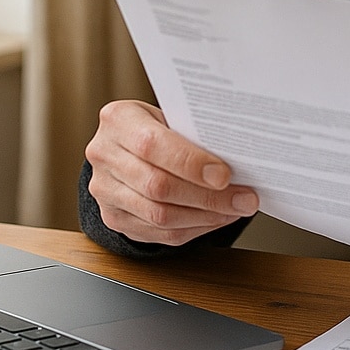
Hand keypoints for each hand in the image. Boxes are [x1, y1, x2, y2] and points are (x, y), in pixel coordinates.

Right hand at [84, 99, 258, 245]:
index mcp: (119, 120)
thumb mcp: (172, 116)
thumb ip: (195, 136)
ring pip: (160, 215)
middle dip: (208, 196)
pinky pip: (160, 233)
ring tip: (236, 209)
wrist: (126, 145)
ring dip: (206, 216)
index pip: (153, 145)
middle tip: (245, 199)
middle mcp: (104, 155)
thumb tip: (239, 162)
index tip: (225, 176)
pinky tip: (217, 218)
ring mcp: (105, 191)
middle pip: (158, 186)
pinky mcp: (114, 218)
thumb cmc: (158, 126)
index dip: (191, 163)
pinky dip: (196, 228)